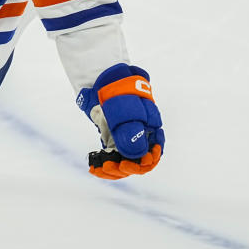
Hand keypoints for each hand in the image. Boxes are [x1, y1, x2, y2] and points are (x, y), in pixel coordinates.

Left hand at [77, 63, 163, 179]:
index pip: (153, 154)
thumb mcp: (126, 110)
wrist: (102, 79)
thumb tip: (137, 156)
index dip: (145, 162)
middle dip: (127, 168)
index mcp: (150, 129)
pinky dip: (104, 165)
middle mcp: (140, 136)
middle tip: (111, 165)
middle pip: (139, 161)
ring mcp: (126, 138)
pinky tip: (94, 168)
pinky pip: (112, 157)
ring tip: (101, 168)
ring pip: (125, 162)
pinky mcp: (112, 139)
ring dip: (115, 169)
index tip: (130, 163)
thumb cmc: (118, 91)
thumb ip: (132, 132)